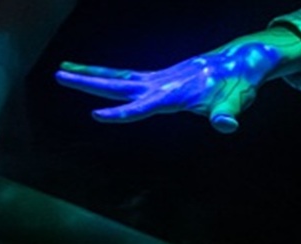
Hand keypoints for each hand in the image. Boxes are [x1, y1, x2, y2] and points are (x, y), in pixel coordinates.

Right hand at [54, 41, 281, 132]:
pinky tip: (91, 76)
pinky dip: (106, 76)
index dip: (121, 113)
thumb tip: (227, 124)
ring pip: (117, 77)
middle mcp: (160, 83)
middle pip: (117, 84)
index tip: (96, 115)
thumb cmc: (236, 85)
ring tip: (63, 70)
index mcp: (173, 93)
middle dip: (88, 81)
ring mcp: (158, 79)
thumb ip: (226, 115)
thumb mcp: (234, 102)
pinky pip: (127, 78)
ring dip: (90, 74)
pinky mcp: (159, 79)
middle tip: (59, 74)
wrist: (241, 62)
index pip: (141, 106)